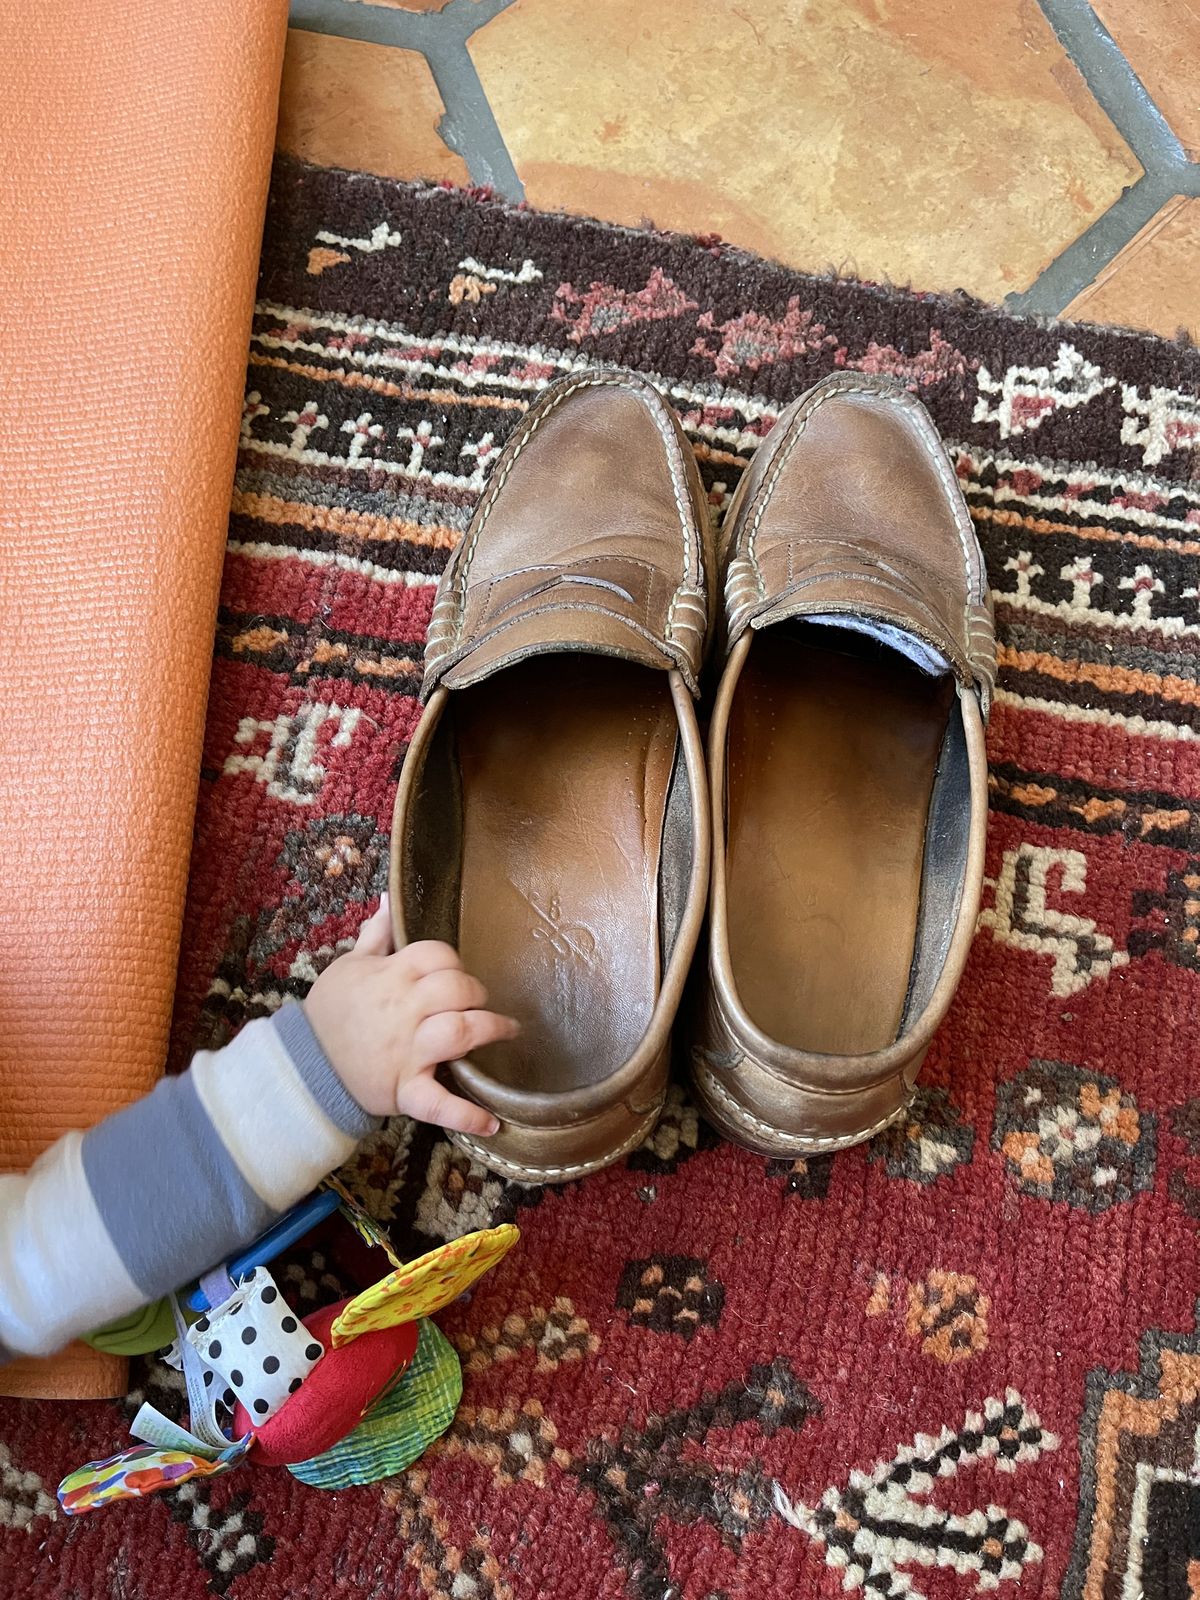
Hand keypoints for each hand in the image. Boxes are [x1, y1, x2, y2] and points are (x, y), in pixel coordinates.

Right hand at [302, 895, 514, 1136]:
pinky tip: (490, 1121)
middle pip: (456, 988)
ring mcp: (406, 1051)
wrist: (303, 1066)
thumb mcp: (348, 967)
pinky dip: (466, 1115)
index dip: (453, 961)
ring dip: (489, 1029)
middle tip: (478, 1002)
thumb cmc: (331, 1014)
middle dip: (476, 992)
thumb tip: (389, 900)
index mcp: (389, 976)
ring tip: (505, 1030)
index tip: (454, 974)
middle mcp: (403, 1010)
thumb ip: (375, 935)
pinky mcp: (405, 1089)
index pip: (437, 954)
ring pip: (459, 1031)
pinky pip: (439, 1103)